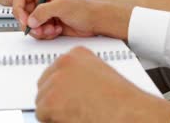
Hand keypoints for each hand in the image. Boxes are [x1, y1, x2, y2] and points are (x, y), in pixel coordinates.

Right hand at [12, 0, 130, 39]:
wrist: (95, 19)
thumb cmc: (84, 7)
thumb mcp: (62, 6)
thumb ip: (44, 12)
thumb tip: (31, 20)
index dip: (19, 9)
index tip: (24, 20)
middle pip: (23, 12)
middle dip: (30, 23)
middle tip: (38, 29)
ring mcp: (44, 11)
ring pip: (30, 23)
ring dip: (39, 30)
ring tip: (51, 29)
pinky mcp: (48, 22)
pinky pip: (38, 30)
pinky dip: (45, 33)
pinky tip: (56, 30)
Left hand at [36, 47, 169, 122]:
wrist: (128, 111)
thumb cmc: (121, 98)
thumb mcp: (101, 74)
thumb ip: (80, 74)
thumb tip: (67, 86)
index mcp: (77, 53)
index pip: (55, 69)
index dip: (61, 86)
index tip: (68, 93)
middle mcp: (64, 62)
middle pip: (45, 83)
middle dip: (55, 97)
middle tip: (72, 107)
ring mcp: (56, 80)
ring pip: (41, 99)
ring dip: (54, 109)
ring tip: (76, 112)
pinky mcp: (50, 100)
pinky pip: (41, 113)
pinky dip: (53, 120)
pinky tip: (72, 117)